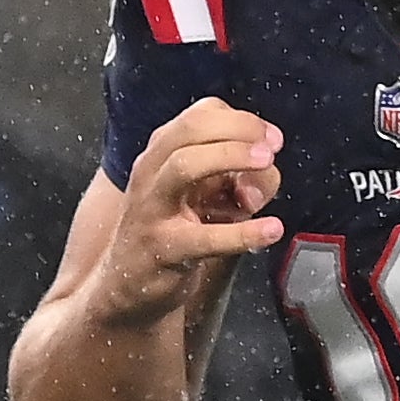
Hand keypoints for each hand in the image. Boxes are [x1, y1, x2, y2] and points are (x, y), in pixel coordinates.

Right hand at [89, 97, 283, 327]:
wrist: (127, 284)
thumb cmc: (174, 231)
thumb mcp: (207, 197)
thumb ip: (241, 180)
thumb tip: (265, 176)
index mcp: (163, 154)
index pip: (200, 116)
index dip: (241, 121)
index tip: (272, 138)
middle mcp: (152, 172)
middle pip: (190, 130)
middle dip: (237, 130)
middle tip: (272, 147)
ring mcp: (153, 209)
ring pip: (184, 166)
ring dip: (229, 157)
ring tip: (267, 163)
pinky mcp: (163, 249)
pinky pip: (204, 238)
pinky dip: (242, 233)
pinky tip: (272, 229)